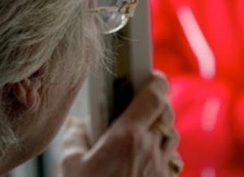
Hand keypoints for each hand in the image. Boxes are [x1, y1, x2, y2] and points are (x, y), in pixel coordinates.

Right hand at [58, 72, 182, 176]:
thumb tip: (78, 126)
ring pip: (171, 136)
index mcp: (128, 136)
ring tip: (141, 131)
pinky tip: (145, 159)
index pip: (154, 95)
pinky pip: (171, 160)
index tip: (149, 76)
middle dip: (156, 105)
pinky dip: (162, 153)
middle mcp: (150, 148)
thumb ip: (75, 139)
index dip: (154, 81)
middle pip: (166, 113)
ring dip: (161, 129)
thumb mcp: (71, 167)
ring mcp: (161, 168)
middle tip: (140, 104)